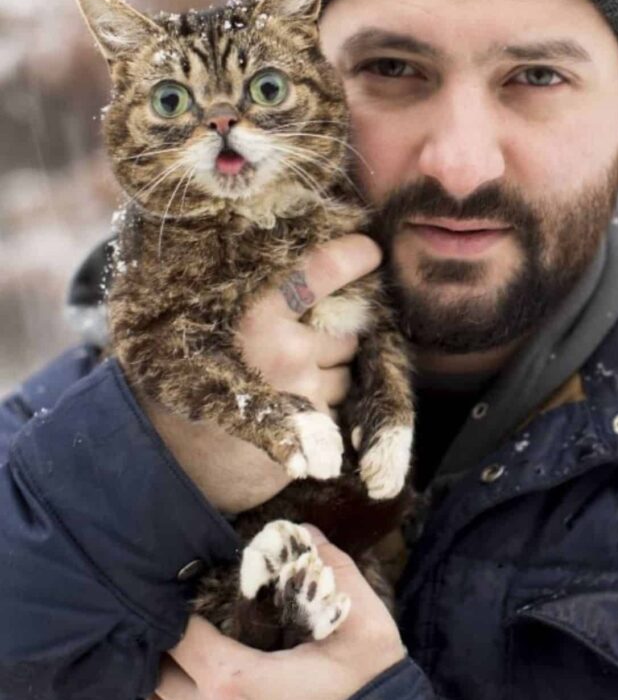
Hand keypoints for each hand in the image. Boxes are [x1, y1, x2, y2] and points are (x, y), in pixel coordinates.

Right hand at [141, 234, 381, 512]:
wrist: (167, 449)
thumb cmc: (183, 371)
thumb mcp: (203, 318)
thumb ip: (250, 292)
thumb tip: (296, 254)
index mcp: (255, 312)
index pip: (322, 269)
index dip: (352, 257)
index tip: (369, 250)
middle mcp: (285, 350)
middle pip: (346, 327)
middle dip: (336, 331)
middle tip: (307, 334)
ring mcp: (303, 392)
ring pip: (346, 369)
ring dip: (331, 370)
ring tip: (291, 374)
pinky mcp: (311, 427)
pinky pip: (338, 405)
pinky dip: (324, 402)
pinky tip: (293, 403)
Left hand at [145, 526, 404, 699]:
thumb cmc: (367, 680)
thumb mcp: (360, 617)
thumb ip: (330, 566)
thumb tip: (302, 529)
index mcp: (237, 680)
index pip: (178, 635)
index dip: (178, 605)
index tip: (190, 582)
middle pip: (160, 670)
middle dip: (166, 637)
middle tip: (187, 608)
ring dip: (170, 672)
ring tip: (189, 642)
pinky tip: (197, 680)